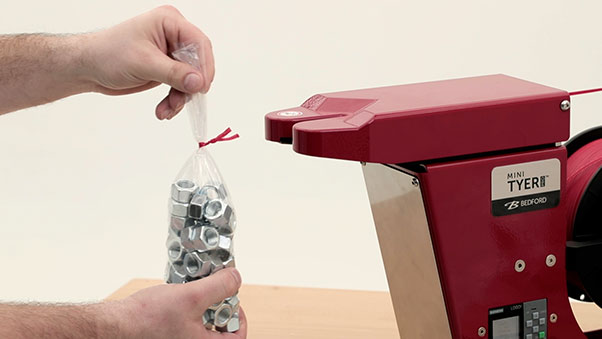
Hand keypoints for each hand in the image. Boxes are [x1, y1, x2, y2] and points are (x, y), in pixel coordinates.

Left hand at [84, 5, 214, 119]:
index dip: (204, 66)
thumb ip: (174, 73)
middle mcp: (173, 35)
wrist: (89, 68)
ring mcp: (171, 53)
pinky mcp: (167, 68)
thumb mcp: (144, 63)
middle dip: (190, 86)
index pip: (199, 43)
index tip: (201, 87)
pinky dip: (175, 100)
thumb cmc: (108, 54)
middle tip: (180, 101)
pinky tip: (164, 109)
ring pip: (191, 78)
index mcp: (169, 22)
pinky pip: (181, 86)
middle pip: (198, 63)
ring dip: (181, 97)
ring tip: (167, 110)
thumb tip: (198, 82)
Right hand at [107, 268, 246, 338]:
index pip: (236, 338)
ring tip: (194, 292)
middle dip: (218, 309)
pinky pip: (185, 325)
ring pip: (201, 326)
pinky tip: (179, 296)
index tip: (233, 303)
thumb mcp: (192, 296)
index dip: (239, 319)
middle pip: (218, 331)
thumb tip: (236, 278)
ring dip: (201, 307)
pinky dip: (187, 310)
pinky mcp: (166, 336)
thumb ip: (219, 286)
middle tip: (213, 294)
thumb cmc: (146, 320)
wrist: (115, 325)